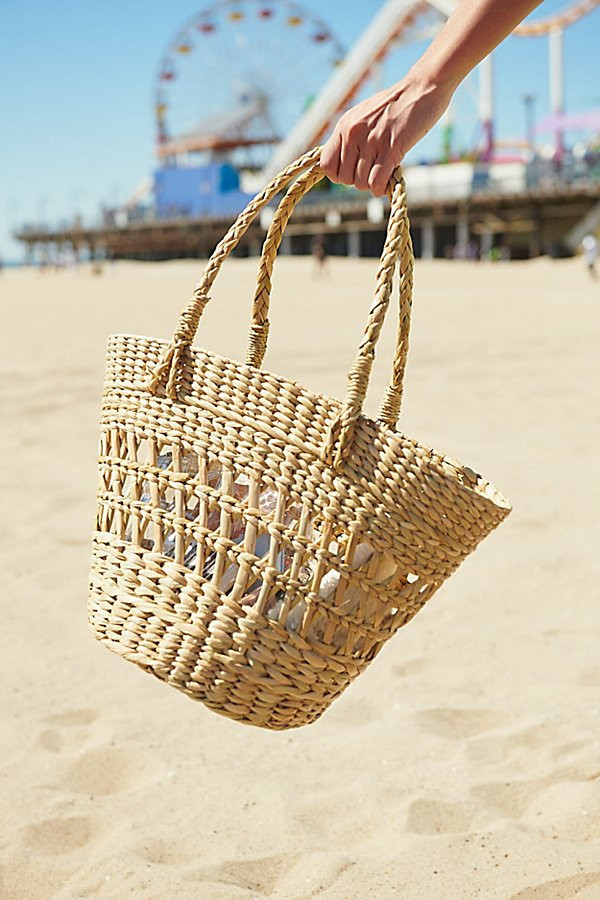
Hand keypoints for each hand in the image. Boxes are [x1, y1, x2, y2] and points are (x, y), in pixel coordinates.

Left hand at [320, 71, 453, 195]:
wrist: (422, 87)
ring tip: (383, 171)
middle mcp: (354, 134)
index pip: (326, 164)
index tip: (351, 171)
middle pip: (344, 178)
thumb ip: (351, 135)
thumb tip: (343, 160)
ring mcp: (372, 141)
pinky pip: (375, 182)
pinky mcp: (391, 148)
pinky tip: (386, 182)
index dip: (338, 174)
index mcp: (344, 126)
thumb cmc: (396, 104)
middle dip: (357, 180)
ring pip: (360, 183)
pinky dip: (380, 188)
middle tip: (372, 170)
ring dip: (371, 184)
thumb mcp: (364, 115)